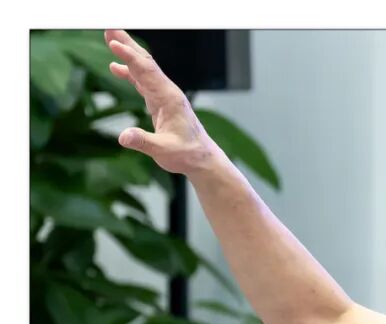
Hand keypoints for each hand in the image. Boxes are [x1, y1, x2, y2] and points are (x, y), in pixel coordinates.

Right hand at [104, 29, 222, 176]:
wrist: (201, 159)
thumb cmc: (186, 154)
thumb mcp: (164, 150)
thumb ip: (144, 142)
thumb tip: (123, 137)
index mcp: (169, 99)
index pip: (147, 72)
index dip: (130, 57)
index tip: (114, 44)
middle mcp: (167, 92)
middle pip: (146, 63)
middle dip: (128, 45)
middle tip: (110, 29)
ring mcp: (164, 96)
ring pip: (144, 69)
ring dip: (128, 54)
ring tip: (110, 39)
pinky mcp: (160, 102)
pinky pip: (142, 81)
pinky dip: (130, 72)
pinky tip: (116, 67)